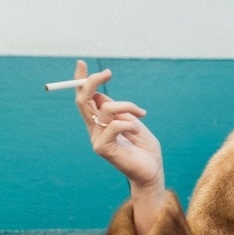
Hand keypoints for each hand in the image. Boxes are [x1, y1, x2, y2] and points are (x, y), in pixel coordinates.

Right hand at [72, 60, 165, 234]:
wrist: (152, 171)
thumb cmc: (145, 148)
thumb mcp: (134, 122)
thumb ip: (118, 110)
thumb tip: (100, 93)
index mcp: (100, 123)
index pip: (84, 99)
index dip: (80, 81)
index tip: (82, 63)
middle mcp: (94, 130)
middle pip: (83, 100)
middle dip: (92, 81)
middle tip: (108, 72)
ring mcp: (96, 139)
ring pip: (105, 108)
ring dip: (127, 106)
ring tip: (142, 115)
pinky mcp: (102, 148)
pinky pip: (115, 124)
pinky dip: (130, 123)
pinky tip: (137, 131)